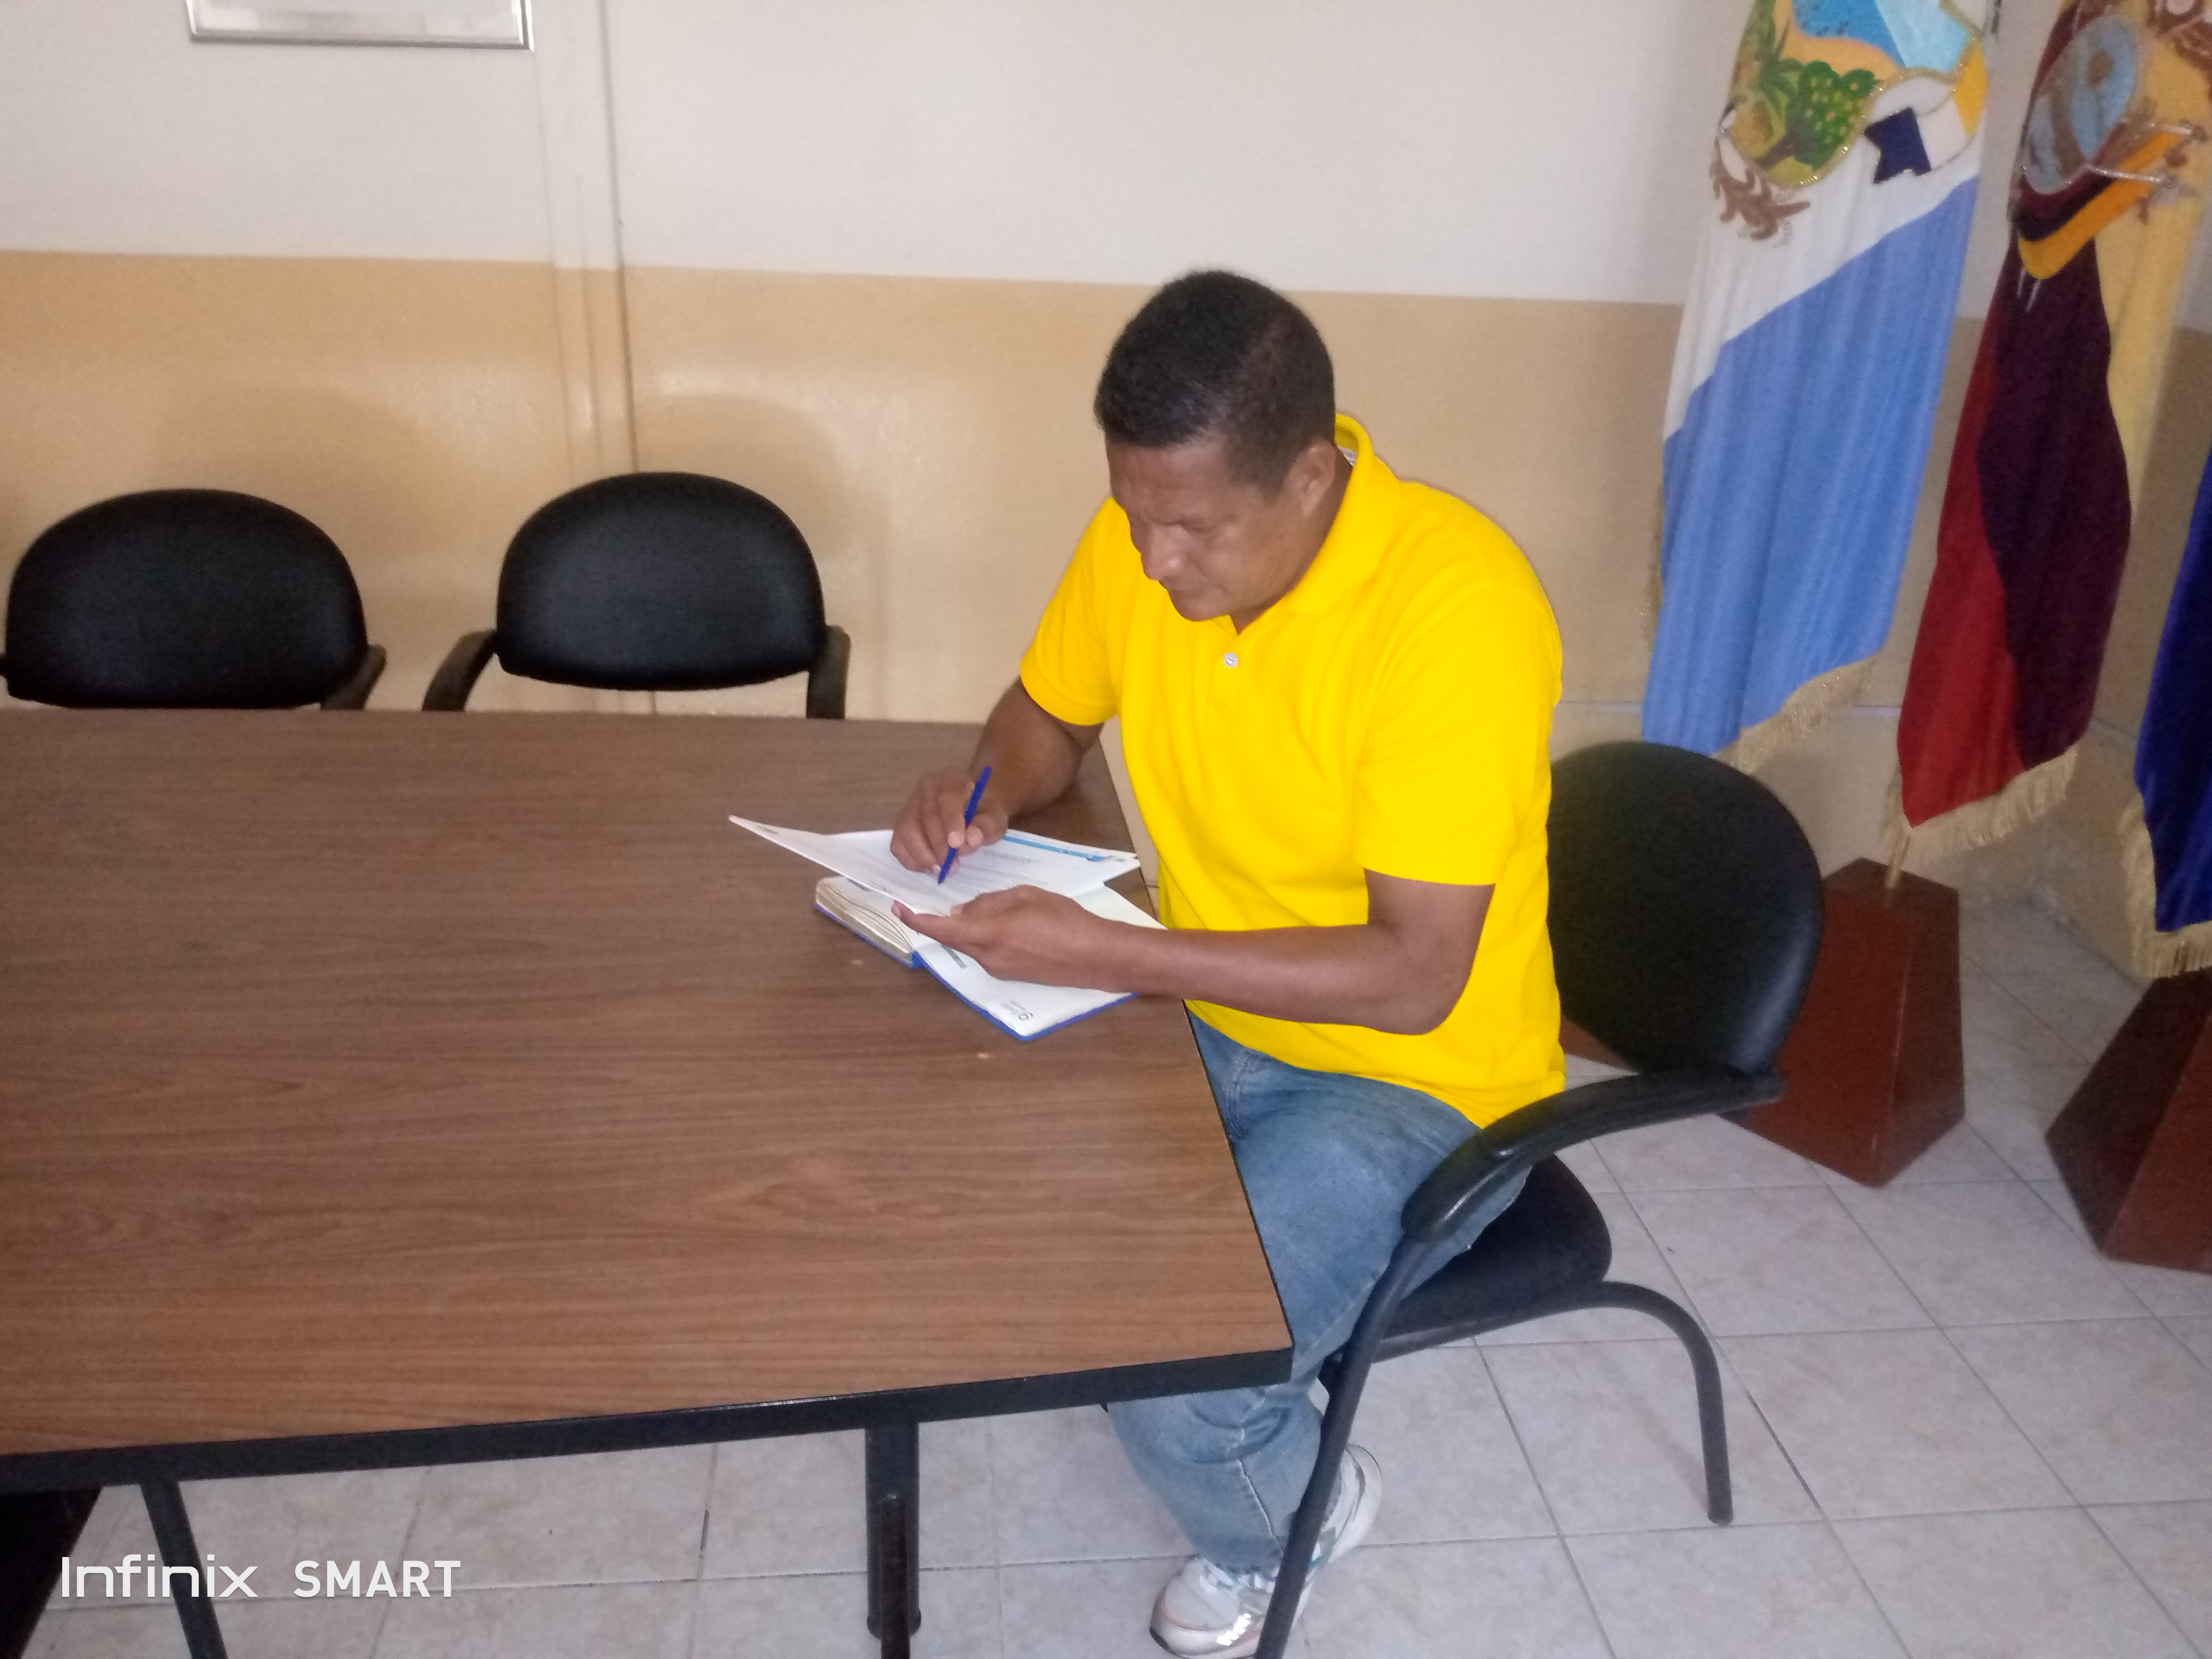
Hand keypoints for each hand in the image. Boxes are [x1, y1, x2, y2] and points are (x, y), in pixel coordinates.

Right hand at [891, 767, 1008, 873]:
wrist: (971, 816)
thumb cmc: (982, 816)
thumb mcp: (995, 819)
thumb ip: (987, 826)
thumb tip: (972, 838)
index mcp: (952, 778)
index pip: (947, 796)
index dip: (950, 821)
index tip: (957, 844)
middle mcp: (927, 787)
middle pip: (926, 815)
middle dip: (938, 844)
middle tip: (951, 865)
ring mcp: (910, 805)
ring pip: (907, 829)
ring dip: (923, 854)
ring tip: (941, 869)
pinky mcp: (901, 824)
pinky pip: (898, 843)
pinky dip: (911, 860)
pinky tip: (928, 868)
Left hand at [894, 887, 1122, 986]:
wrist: (1096, 957)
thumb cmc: (1066, 919)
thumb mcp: (1026, 897)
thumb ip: (990, 903)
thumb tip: (960, 912)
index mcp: (990, 933)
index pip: (942, 928)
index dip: (917, 921)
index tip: (898, 910)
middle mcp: (989, 957)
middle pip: (956, 938)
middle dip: (949, 920)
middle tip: (954, 899)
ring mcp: (1000, 970)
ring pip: (973, 944)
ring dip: (974, 927)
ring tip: (1004, 909)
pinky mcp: (1012, 975)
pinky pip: (989, 952)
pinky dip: (990, 937)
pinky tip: (1015, 926)